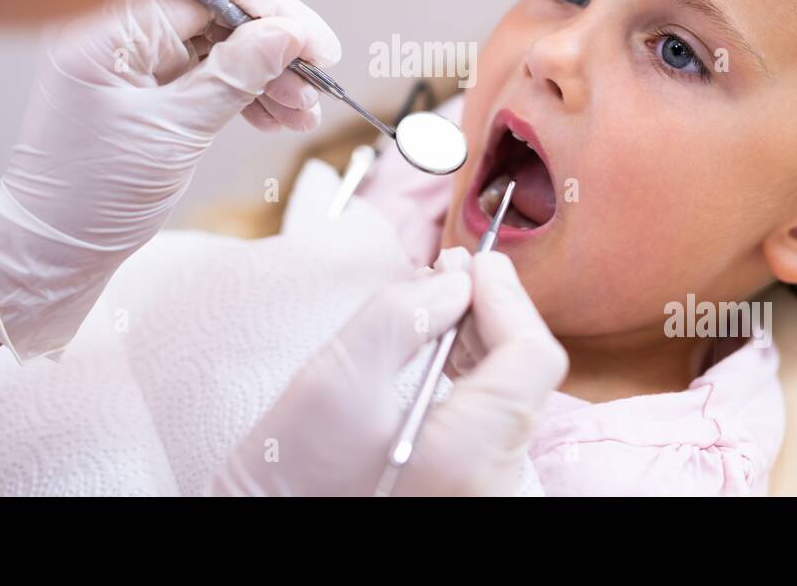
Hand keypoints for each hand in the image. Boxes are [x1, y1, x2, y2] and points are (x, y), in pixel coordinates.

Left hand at [0, 0, 339, 359]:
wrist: (57, 249)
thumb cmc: (94, 195)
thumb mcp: (175, 133)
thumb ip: (233, 77)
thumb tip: (288, 33)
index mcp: (104, 30)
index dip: (267, 11)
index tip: (314, 43)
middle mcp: (116, 33)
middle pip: (215, 15)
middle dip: (273, 47)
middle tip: (317, 79)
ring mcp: (132, 61)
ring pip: (218, 47)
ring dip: (267, 77)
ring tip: (302, 113)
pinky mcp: (147, 87)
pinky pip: (207, 75)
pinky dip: (245, 94)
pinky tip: (278, 117)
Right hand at [205, 249, 567, 495]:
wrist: (265, 533)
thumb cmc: (291, 475)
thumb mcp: (335, 377)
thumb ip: (401, 316)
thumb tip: (455, 283)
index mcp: (470, 452)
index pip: (531, 358)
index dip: (505, 297)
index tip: (470, 261)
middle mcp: (493, 480)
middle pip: (526, 376)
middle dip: (492, 311)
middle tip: (449, 269)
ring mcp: (483, 489)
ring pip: (511, 396)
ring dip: (483, 338)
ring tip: (439, 300)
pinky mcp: (466, 490)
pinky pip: (492, 421)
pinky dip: (473, 374)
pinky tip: (440, 348)